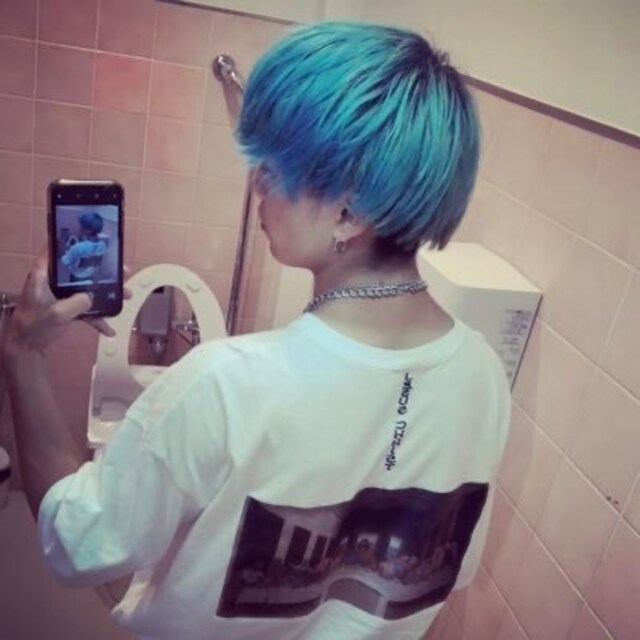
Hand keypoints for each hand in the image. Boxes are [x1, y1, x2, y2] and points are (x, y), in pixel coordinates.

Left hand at [4, 253, 129, 357]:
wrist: (27, 347)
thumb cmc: (34, 326)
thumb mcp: (57, 313)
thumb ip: (76, 303)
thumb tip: (91, 297)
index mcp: (45, 274)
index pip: (60, 251)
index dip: (78, 245)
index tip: (99, 246)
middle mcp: (54, 280)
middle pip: (82, 269)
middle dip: (104, 272)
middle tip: (124, 272)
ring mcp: (62, 294)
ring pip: (89, 288)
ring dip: (107, 294)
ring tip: (125, 296)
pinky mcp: (67, 307)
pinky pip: (87, 308)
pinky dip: (98, 317)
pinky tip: (108, 329)